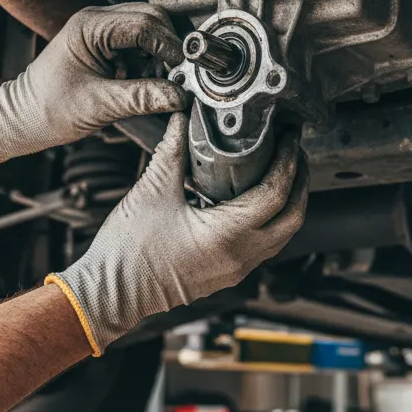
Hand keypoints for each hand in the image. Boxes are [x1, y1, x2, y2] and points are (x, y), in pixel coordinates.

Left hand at [0, 4, 187, 162]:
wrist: (24, 118)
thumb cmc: (48, 109)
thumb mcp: (100, 105)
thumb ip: (142, 98)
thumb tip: (179, 95)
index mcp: (90, 26)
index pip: (145, 24)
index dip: (169, 46)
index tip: (184, 69)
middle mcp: (97, 20)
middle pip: (152, 19)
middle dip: (169, 47)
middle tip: (178, 75)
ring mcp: (102, 30)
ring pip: (150, 29)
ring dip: (161, 54)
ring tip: (158, 83)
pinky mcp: (106, 44)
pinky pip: (140, 44)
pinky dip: (151, 60)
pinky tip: (146, 81)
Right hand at [47, 112, 308, 353]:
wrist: (112, 294)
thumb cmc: (128, 252)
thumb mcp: (152, 190)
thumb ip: (173, 150)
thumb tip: (184, 118)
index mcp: (227, 235)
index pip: (276, 192)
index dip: (288, 160)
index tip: (289, 137)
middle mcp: (240, 256)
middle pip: (293, 217)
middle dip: (300, 181)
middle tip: (294, 151)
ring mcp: (236, 269)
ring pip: (282, 235)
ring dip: (288, 203)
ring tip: (281, 172)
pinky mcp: (227, 274)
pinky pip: (264, 246)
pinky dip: (271, 221)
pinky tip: (256, 201)